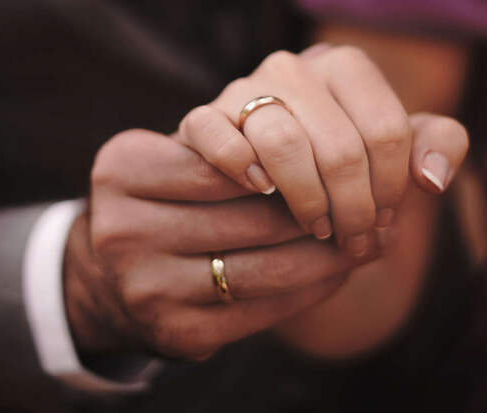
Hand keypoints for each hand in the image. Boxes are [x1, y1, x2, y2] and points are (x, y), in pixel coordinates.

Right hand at [63, 129, 377, 359]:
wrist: (112, 276)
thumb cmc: (166, 204)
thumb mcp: (178, 160)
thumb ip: (234, 144)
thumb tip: (334, 153)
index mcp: (125, 169)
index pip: (231, 160)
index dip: (293, 164)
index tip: (341, 163)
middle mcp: (124, 229)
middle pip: (253, 218)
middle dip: (324, 212)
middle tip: (375, 208)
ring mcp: (147, 287)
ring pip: (266, 269)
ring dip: (329, 257)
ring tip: (367, 242)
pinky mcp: (176, 333)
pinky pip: (264, 311)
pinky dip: (311, 291)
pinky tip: (334, 275)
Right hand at [176, 45, 466, 254]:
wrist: (267, 158)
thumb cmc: (336, 156)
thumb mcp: (393, 148)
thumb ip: (435, 145)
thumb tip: (433, 179)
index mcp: (345, 68)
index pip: (386, 132)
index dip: (391, 189)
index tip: (384, 221)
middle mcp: (294, 69)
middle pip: (340, 147)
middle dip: (354, 209)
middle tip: (352, 240)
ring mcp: (245, 89)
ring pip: (282, 143)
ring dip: (307, 201)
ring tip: (316, 227)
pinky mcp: (203, 117)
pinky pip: (215, 135)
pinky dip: (238, 167)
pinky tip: (260, 190)